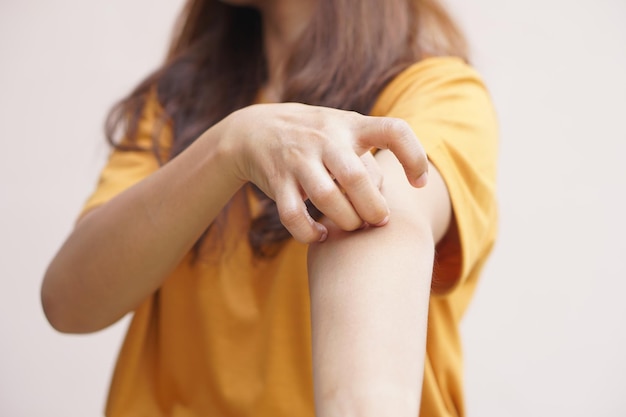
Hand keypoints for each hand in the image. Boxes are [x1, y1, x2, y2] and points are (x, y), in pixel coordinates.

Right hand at [220, 102, 427, 242]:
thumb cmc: (316, 139)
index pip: (393, 131)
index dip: (414, 157)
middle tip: (379, 220)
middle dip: (374, 208)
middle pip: (356, 177)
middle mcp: (325, 138)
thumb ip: (368, 164)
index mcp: (351, 125)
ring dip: (345, 221)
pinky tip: (320, 235)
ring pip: (326, 197)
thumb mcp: (344, 135)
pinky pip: (292, 215)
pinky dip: (308, 233)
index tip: (420, 182)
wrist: (255, 129)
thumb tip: (387, 203)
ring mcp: (298, 158)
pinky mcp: (276, 180)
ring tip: (353, 227)